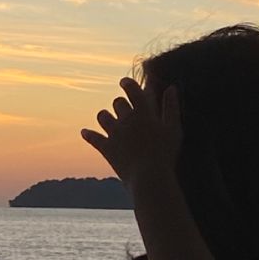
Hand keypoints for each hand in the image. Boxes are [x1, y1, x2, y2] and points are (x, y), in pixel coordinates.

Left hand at [80, 76, 182, 190]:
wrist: (148, 177)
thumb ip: (171, 107)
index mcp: (143, 112)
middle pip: (118, 103)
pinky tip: (84, 132)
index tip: (124, 82)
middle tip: (124, 106)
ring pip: (103, 116)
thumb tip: (171, 87)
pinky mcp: (106, 149)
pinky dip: (88, 134)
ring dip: (105, 115)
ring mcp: (114, 134)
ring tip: (108, 118)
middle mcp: (126, 119)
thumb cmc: (165, 153)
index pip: (132, 90)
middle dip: (121, 103)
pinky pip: (93, 138)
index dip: (127, 83)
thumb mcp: (173, 128)